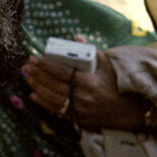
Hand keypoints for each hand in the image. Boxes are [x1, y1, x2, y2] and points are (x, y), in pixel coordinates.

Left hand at [23, 50, 148, 130]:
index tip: (34, 58)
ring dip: (38, 88)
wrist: (129, 109)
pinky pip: (57, 110)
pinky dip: (43, 103)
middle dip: (38, 75)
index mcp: (89, 81)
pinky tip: (34, 95)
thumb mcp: (106, 64)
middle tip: (26, 67)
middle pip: (53, 85)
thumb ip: (90, 51)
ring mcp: (80, 109)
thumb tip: (76, 38)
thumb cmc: (116, 83)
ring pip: (52, 98)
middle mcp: (83, 97)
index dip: (46, 65)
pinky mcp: (78, 118)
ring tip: (28, 78)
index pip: (62, 72)